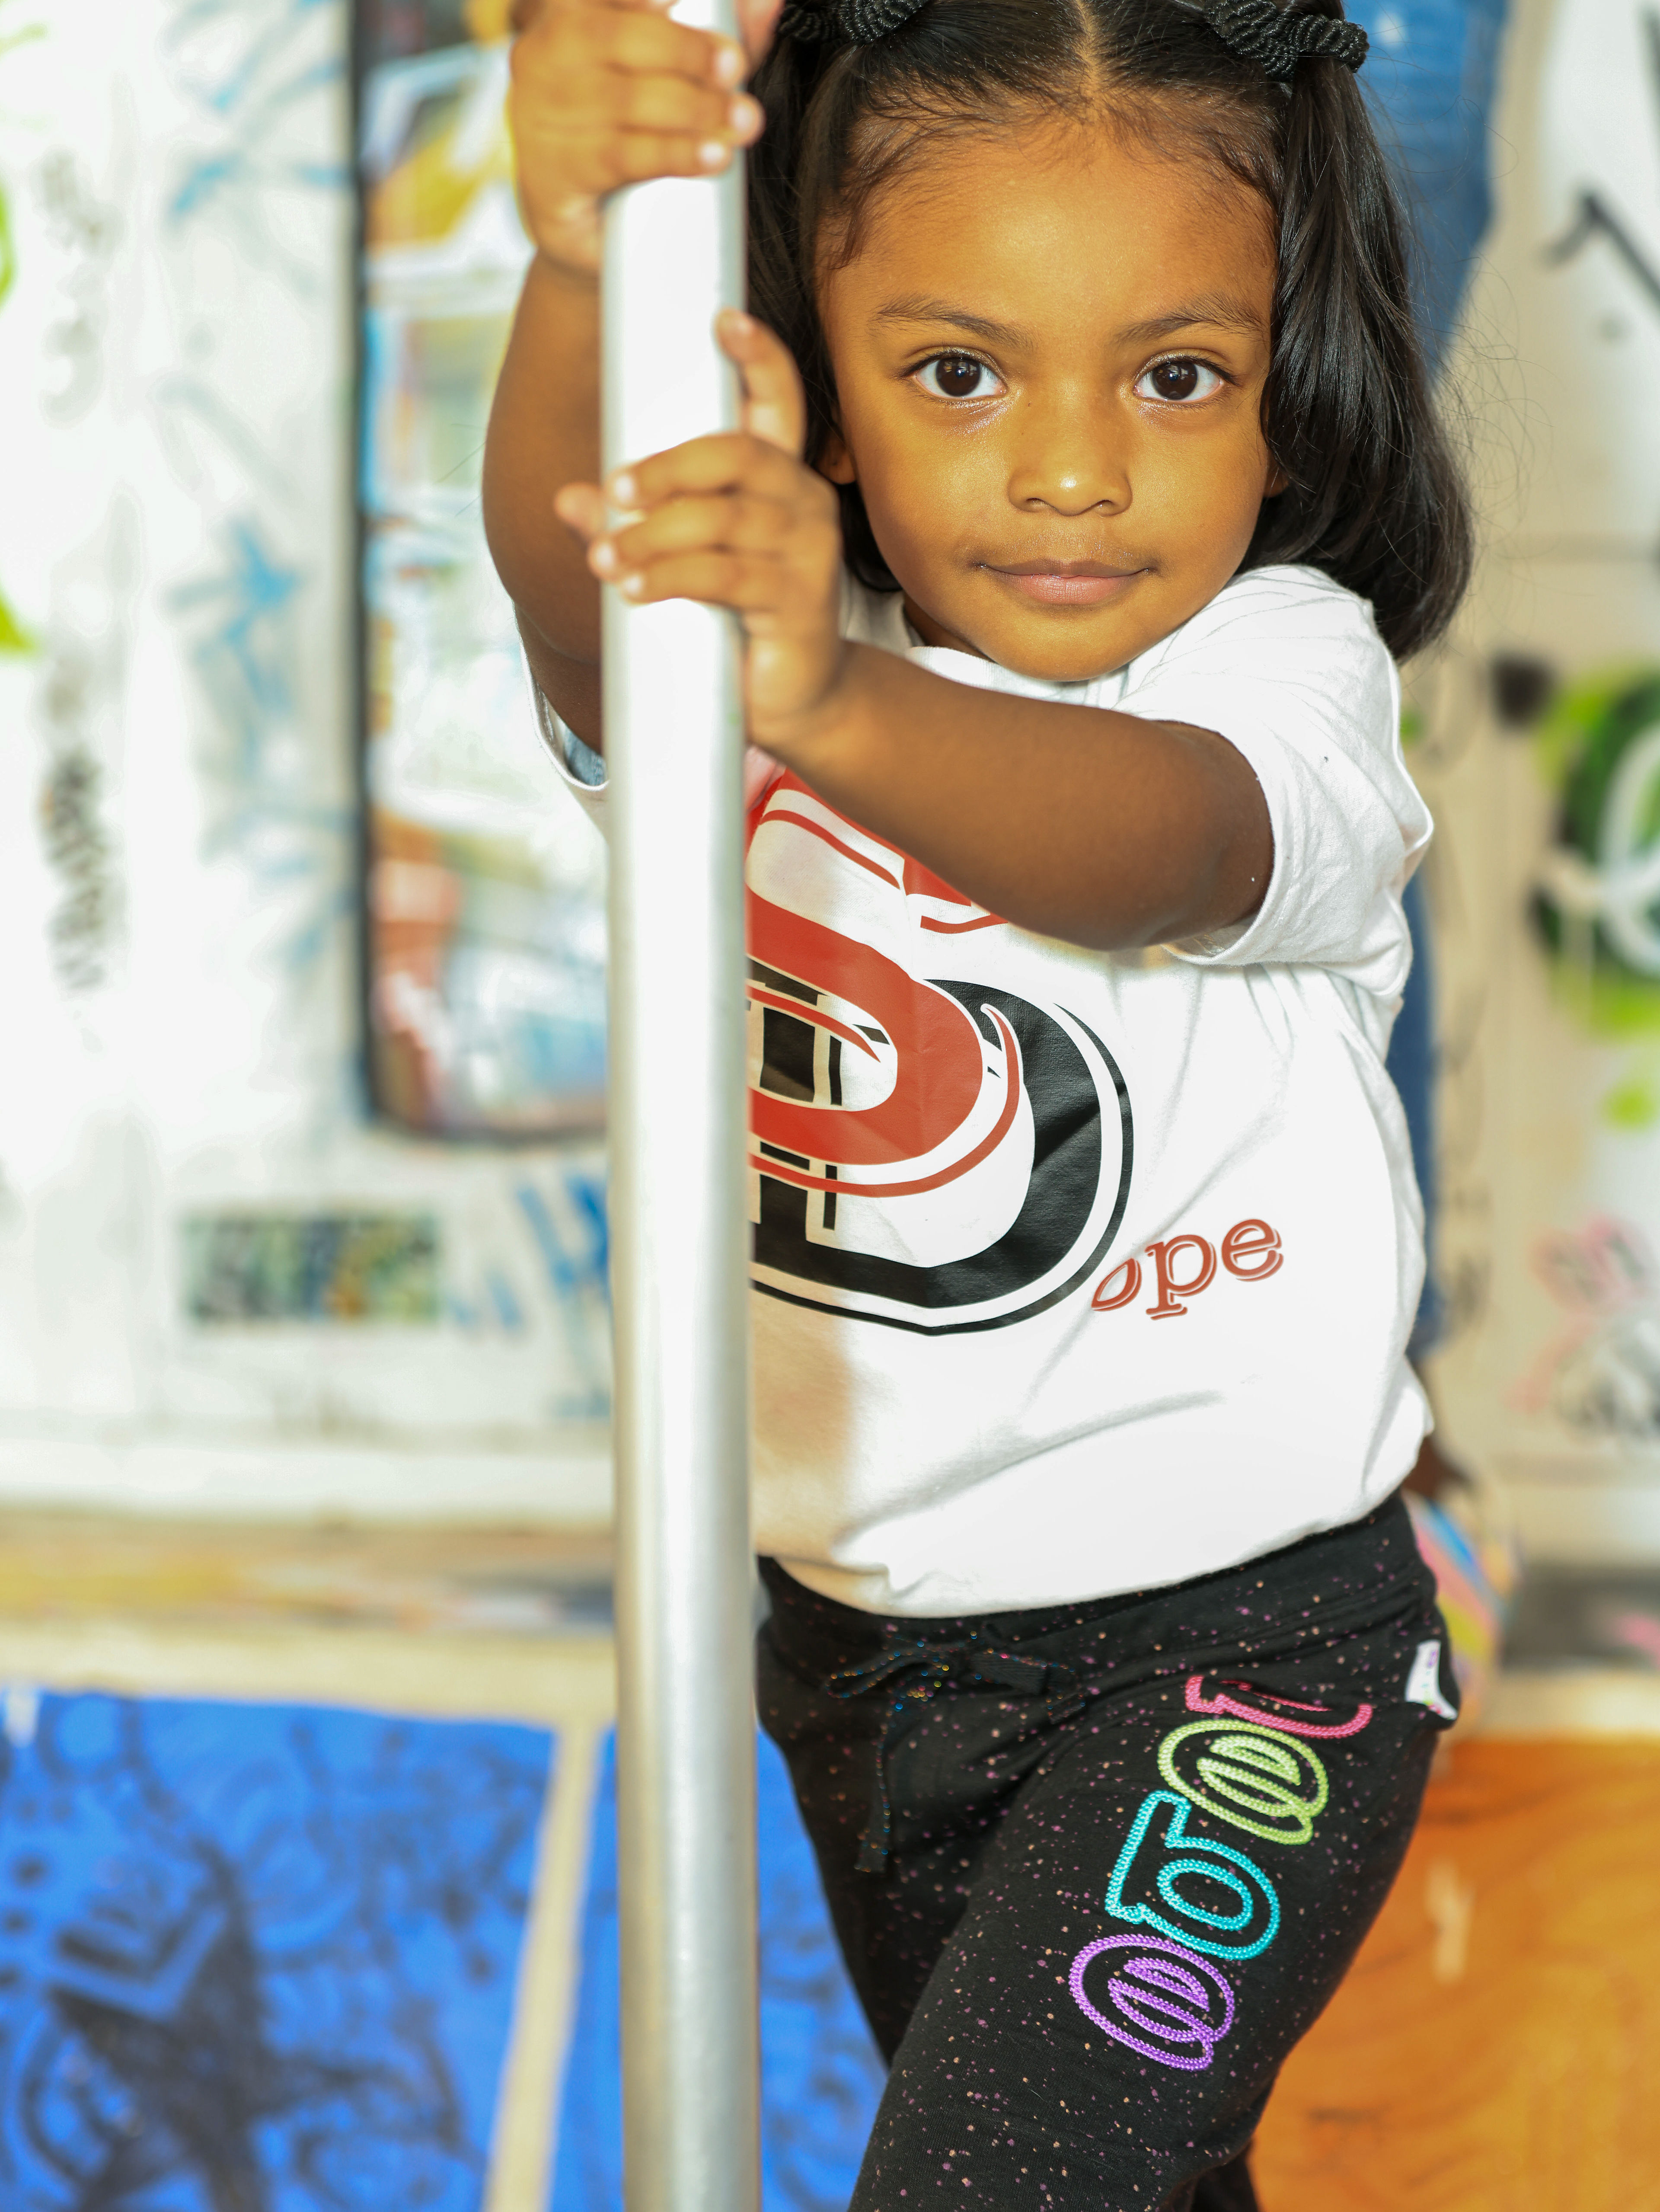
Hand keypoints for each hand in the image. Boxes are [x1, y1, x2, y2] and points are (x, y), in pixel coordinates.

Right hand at [506, 0, 775, 274]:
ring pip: (625, 101)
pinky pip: (620, 156)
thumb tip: (766, 4)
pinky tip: (711, 156)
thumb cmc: (627, 134)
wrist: (586, 228)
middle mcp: (544, 54)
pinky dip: (672, 154)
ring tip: (742, 121)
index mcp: (568, 14)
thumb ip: (715, 38)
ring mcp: (539, 114)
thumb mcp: (672, 79)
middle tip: (735, 68)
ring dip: (693, 110)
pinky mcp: (550, 173)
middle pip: (619, 38)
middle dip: (687, 52)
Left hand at [556, 313, 847, 755]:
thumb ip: (631, 526)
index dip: (757, 356)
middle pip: (735, 454)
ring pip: (720, 520)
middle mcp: (803, 503)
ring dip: (651, 536)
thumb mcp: (683, 564)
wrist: (799, 700)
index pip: (778, 401)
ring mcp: (807, 552)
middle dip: (665, 468)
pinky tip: (633, 589)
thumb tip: (567, 500)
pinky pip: (724, 575)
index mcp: (780, 479)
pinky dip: (670, 578)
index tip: (721, 319)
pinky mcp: (798, 602)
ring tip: (606, 559)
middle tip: (614, 491)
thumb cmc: (740, 621)